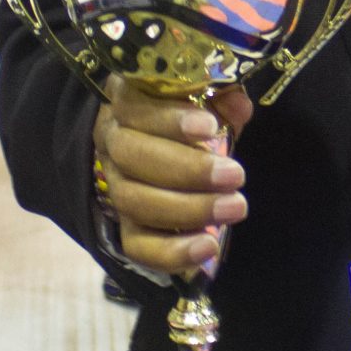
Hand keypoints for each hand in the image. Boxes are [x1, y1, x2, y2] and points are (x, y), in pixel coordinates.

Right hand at [93, 77, 254, 275]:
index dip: (170, 120)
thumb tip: (238, 106)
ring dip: (188, 209)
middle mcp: (113, 143)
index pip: (136, 108)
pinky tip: (208, 247)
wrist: (167, 151)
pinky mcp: (126, 225)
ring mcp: (116, 186)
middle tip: (236, 175)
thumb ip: (222, 98)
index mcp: (128, 103)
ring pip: (133, 201)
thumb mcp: (207, 98)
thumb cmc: (191, 115)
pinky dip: (171, 252)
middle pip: (132, 156)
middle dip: (188, 169)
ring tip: (235, 207)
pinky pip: (136, 246)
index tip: (210, 127)